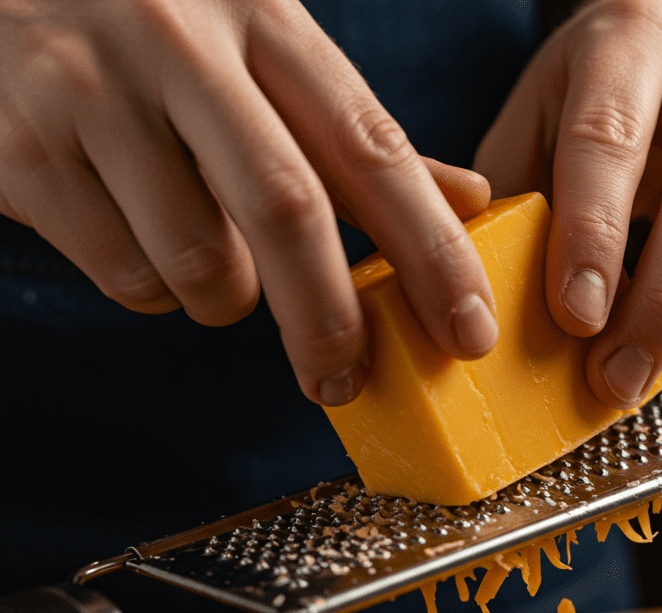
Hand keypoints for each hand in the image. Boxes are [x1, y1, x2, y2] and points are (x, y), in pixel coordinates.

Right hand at [0, 0, 495, 404]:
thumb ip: (357, 136)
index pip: (373, 148)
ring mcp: (93, 88)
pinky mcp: (23, 147)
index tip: (470, 331)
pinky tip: (132, 235)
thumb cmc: (152, 44)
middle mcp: (182, 42)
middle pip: (289, 210)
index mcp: (263, 18)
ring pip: (203, 263)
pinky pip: (128, 277)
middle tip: (343, 380)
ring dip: (224, 298)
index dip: (432, 251)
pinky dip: (152, 289)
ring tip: (200, 252)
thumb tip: (469, 200)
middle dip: (329, 319)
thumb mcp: (261, 59)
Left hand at [475, 0, 661, 407]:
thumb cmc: (598, 103)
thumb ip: (514, 196)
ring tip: (644, 372)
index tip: (575, 318)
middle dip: (661, 301)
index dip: (594, 236)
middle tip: (616, 375)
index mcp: (631, 37)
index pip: (612, 139)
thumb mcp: (536, 121)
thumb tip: (499, 298)